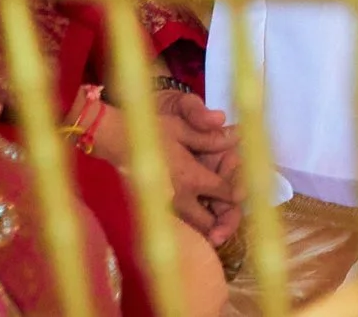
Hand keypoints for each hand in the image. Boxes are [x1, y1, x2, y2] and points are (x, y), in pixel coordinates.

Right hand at [86, 89, 240, 244]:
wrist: (115, 141)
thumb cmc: (150, 131)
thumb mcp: (183, 127)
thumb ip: (211, 138)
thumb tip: (237, 136)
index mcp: (190, 177)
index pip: (225, 193)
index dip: (237, 192)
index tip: (242, 191)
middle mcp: (179, 198)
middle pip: (209, 222)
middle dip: (223, 221)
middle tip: (231, 218)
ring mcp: (163, 208)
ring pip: (192, 230)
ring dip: (205, 228)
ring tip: (217, 226)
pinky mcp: (152, 210)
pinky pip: (177, 228)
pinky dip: (189, 229)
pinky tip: (195, 222)